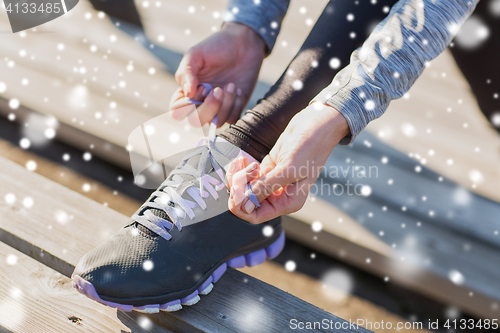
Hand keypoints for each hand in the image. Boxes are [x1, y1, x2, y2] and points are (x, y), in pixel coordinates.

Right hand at [170, 22, 265, 127]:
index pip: (177, 112)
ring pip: (216, 123)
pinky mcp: (234, 107)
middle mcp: (200, 102)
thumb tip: (187, 94)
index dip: (187, 106)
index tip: (202, 87)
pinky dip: (237, 105)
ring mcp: (218, 107)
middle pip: (196, 121)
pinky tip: (238, 89)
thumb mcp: (195, 55)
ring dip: (226, 104)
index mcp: (186, 91)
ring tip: (232, 85)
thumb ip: (186, 73)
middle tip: (219, 89)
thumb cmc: (216, 46)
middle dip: (209, 108)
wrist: (243, 42)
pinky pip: (233, 119)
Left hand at [227, 103, 348, 223]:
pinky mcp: (267, 168)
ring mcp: (271, 182)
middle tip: (241, 171)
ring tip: (244, 162)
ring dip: (238, 176)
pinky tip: (243, 159)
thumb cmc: (310, 147)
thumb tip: (246, 205)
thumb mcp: (289, 169)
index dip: (241, 207)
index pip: (256, 215)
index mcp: (288, 202)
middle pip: (247, 202)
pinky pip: (246, 176)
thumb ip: (266, 187)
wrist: (315, 124)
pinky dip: (241, 169)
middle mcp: (279, 195)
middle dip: (239, 187)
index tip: (236, 190)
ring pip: (244, 188)